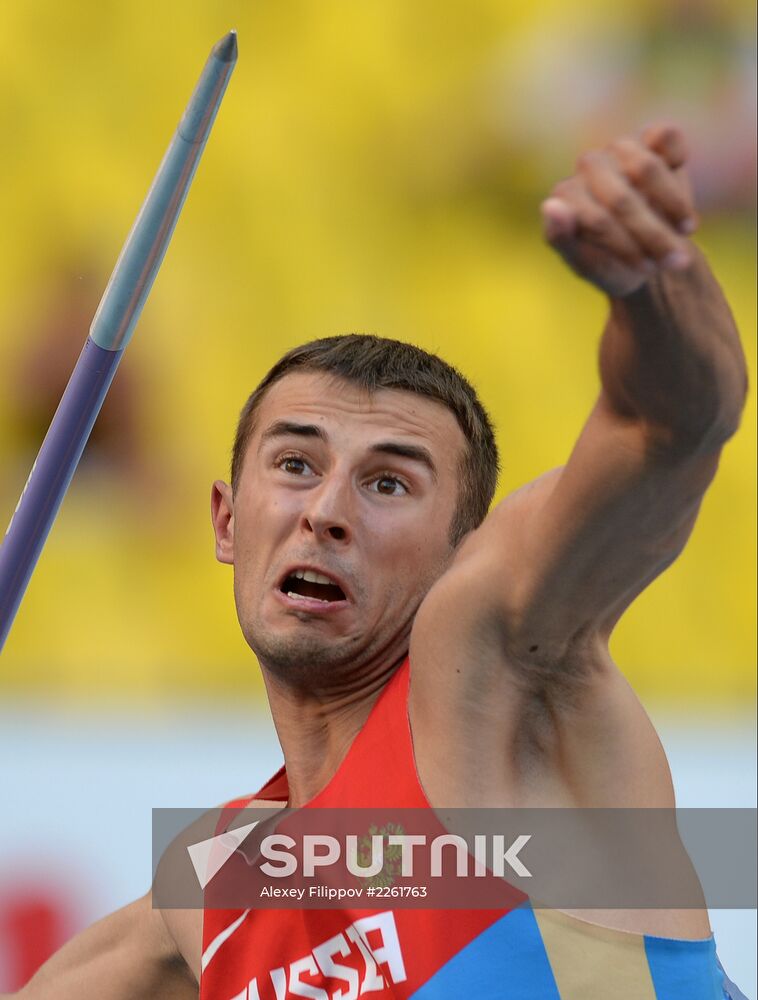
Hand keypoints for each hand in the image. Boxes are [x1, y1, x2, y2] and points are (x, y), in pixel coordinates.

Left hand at [541, 124, 697, 297]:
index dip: (627, 247)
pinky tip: (681, 189)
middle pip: (622, 199)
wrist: (648, 255)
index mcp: (566, 196)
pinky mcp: (649, 137)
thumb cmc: (612, 264)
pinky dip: (678, 162)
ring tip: (686, 232)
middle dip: (652, 235)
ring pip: (646, 168)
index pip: (598, 219)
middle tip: (675, 261)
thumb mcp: (587, 265)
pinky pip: (666, 137)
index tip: (648, 269)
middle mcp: (589, 167)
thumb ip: (561, 239)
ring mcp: (619, 149)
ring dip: (673, 205)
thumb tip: (549, 205)